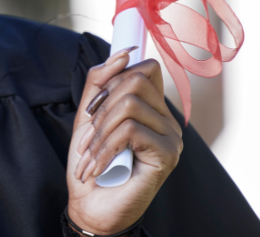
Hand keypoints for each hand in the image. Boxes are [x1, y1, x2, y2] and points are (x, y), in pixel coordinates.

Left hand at [65, 47, 182, 234]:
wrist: (91, 207)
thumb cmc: (91, 164)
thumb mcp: (88, 117)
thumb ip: (100, 83)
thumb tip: (123, 53)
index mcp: (152, 108)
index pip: (145, 68)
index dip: (115, 76)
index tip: (94, 107)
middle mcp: (167, 120)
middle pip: (136, 80)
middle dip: (101, 106)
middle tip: (87, 139)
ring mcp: (172, 137)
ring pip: (131, 104)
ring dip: (100, 131)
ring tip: (90, 157)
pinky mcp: (168, 155)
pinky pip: (131, 130)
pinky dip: (106, 147)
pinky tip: (98, 167)